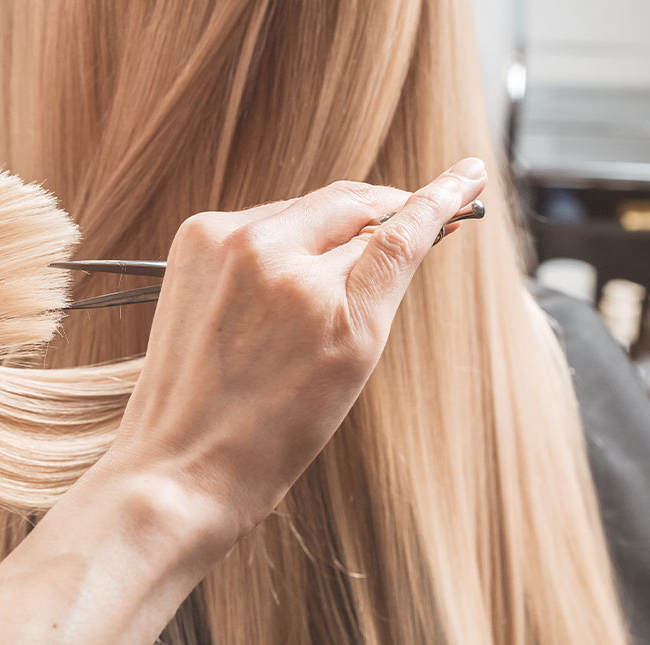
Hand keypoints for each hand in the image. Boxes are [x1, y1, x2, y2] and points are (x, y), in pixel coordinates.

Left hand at [104, 159, 487, 534]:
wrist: (181, 464)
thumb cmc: (269, 435)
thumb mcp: (351, 366)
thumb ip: (379, 289)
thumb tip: (406, 229)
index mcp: (326, 303)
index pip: (400, 230)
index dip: (441, 196)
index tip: (468, 174)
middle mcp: (272, 257)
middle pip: (352, 205)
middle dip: (386, 210)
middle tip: (420, 213)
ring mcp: (225, 242)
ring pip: (306, 210)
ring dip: (332, 227)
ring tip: (336, 276)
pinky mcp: (193, 240)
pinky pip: (261, 221)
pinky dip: (284, 238)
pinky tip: (286, 277)